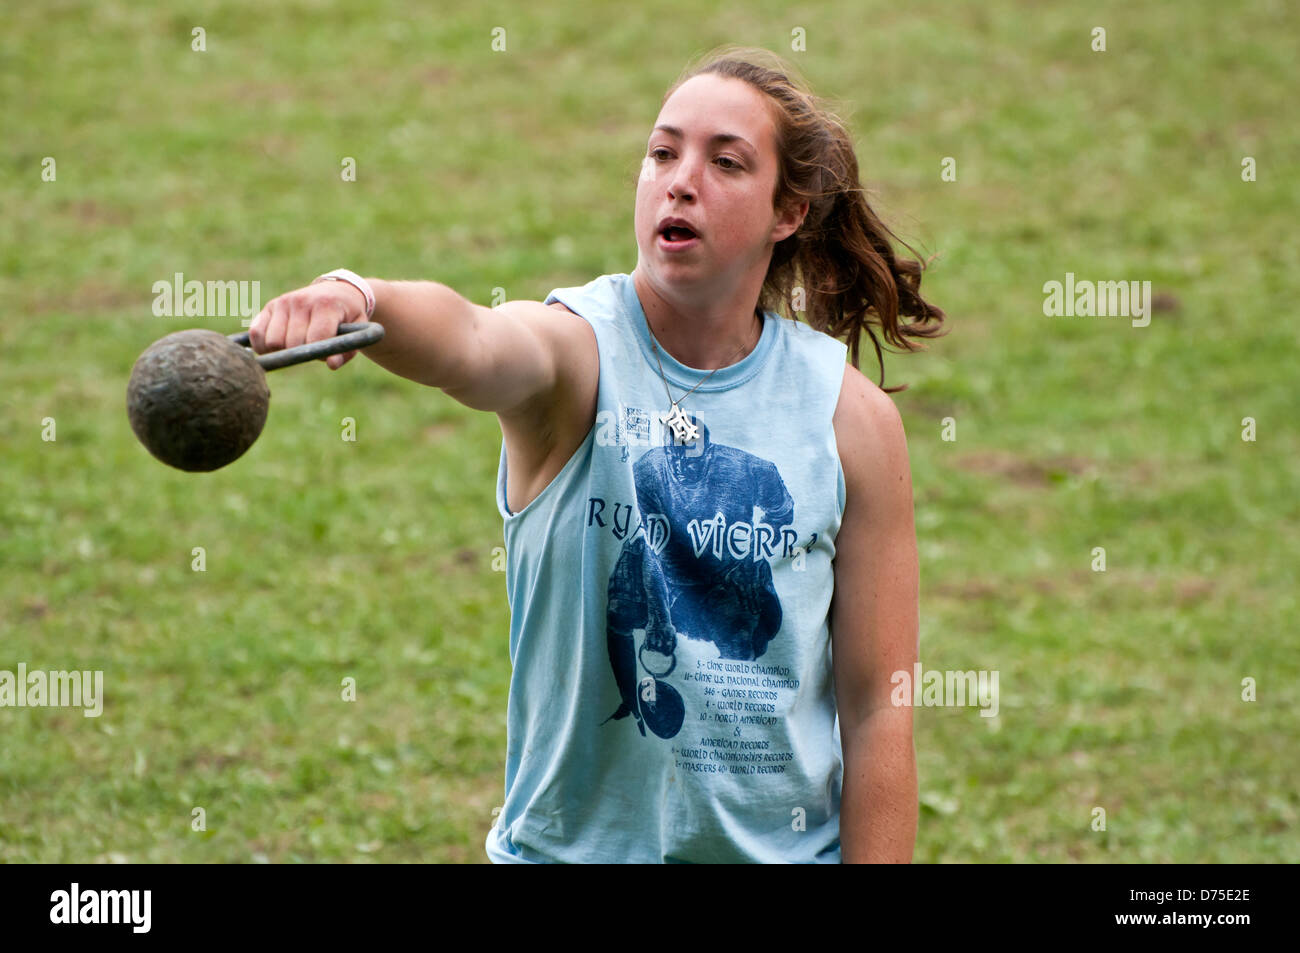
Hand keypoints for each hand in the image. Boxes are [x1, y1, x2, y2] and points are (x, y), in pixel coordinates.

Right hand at [248, 280, 368, 369]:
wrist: (338, 291)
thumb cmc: (348, 315)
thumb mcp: (357, 330)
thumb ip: (346, 350)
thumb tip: (331, 364)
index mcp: (326, 306)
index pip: (314, 339)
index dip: (317, 353)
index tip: (324, 355)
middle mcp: (301, 301)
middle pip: (291, 343)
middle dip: (301, 353)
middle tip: (311, 349)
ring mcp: (283, 302)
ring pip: (272, 341)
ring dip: (281, 351)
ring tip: (295, 347)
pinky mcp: (271, 306)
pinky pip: (256, 332)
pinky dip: (262, 345)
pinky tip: (276, 347)